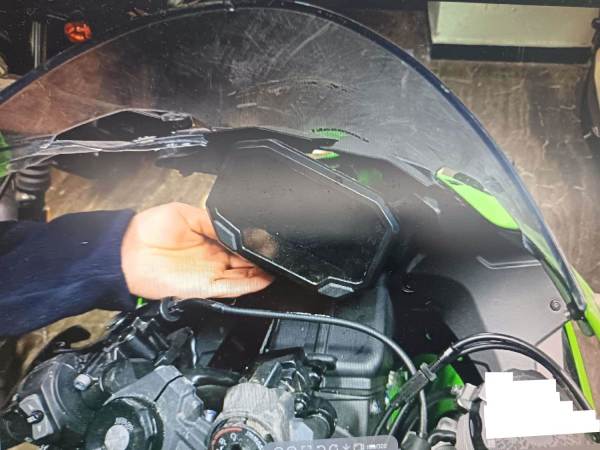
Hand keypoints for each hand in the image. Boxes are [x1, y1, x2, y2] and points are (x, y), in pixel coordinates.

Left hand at [121, 202, 273, 298]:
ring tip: (279, 266)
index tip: (268, 238)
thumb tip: (233, 226)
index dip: (254, 242)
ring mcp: (210, 274)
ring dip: (261, 272)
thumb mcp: (184, 214)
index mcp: (210, 241)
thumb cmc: (149, 231)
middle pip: (245, 261)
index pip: (239, 244)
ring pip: (243, 276)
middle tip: (278, 252)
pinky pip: (233, 288)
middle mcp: (213, 259)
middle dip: (262, 258)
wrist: (127, 253)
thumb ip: (211, 221)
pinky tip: (265, 279)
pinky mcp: (205, 288)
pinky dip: (250, 285)